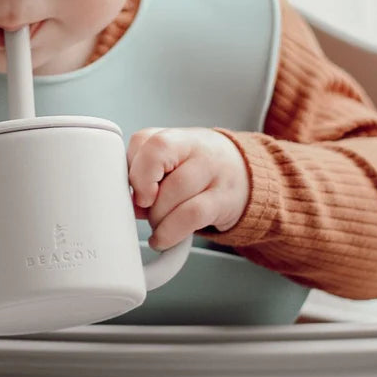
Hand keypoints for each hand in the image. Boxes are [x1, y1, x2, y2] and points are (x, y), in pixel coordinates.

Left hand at [127, 128, 249, 249]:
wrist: (246, 174)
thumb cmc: (199, 167)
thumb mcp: (172, 161)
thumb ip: (146, 174)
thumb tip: (130, 203)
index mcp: (175, 137)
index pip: (144, 140)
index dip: (133, 167)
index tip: (133, 189)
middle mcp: (195, 149)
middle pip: (157, 162)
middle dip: (142, 194)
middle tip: (144, 209)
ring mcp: (212, 172)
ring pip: (173, 193)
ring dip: (156, 217)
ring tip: (157, 224)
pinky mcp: (223, 200)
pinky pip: (190, 217)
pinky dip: (170, 233)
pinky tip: (163, 238)